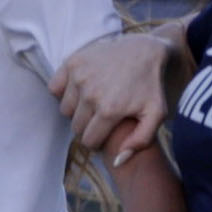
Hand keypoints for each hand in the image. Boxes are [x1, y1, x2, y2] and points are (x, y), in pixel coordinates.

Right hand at [53, 33, 174, 165]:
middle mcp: (91, 94)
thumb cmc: (151, 86)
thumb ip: (141, 141)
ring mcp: (79, 76)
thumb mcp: (155, 115)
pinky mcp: (72, 62)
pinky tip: (81, 89)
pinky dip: (64, 91)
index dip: (97, 140)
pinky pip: (56, 88)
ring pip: (66, 109)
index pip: (88, 140)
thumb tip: (118, 161)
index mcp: (109, 110)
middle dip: (88, 126)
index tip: (106, 131)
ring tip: (93, 101)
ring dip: (77, 109)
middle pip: (76, 126)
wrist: (146, 50)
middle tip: (101, 116)